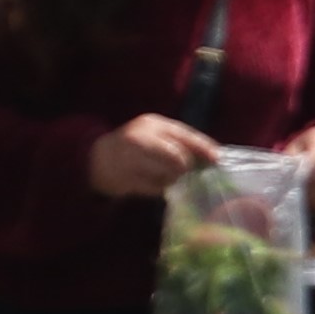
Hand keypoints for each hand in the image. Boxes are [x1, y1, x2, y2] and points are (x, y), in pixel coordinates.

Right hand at [87, 114, 218, 197]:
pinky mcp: (123, 178)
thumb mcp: (155, 136)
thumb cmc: (135, 146)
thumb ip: (179, 142)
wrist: (97, 158)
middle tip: (190, 173)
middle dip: (187, 167)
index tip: (217, 159)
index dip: (203, 147)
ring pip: (165, 172)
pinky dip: (160, 189)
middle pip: (175, 155)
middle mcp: (140, 138)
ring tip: (173, 179)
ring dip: (174, 179)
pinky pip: (152, 187)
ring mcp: (129, 158)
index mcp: (152, 124)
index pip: (183, 134)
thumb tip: (211, 157)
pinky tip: (159, 187)